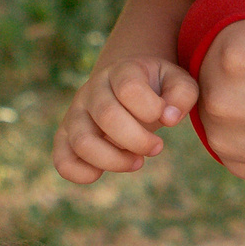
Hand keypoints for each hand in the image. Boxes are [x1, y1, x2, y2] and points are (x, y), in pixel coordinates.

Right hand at [53, 54, 196, 183]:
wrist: (127, 86)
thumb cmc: (157, 88)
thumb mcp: (178, 82)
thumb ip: (182, 94)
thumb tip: (169, 118)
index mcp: (121, 71)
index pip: (129, 88)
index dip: (151, 108)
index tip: (165, 115)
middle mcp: (93, 91)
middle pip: (107, 116)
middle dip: (138, 140)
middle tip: (157, 147)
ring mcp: (75, 114)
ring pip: (82, 142)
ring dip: (114, 160)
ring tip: (137, 161)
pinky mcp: (66, 138)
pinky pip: (62, 161)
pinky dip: (81, 174)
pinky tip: (103, 172)